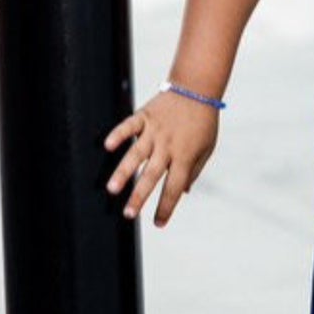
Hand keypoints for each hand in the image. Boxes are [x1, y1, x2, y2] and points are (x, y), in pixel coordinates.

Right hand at [103, 88, 219, 227]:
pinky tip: (107, 146)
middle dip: (139, 196)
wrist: (198, 89)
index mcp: (185, 156)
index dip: (166, 207)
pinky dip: (119, 135)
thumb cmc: (203, 123)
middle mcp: (168, 146)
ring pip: (136, 154)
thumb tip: (183, 193)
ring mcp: (155, 131)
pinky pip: (129, 126)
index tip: (158, 224)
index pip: (175, 187)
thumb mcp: (206, 149)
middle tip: (128, 215)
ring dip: (124, 172)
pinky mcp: (145, 116)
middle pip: (152, 175)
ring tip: (111, 189)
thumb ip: (194, 171)